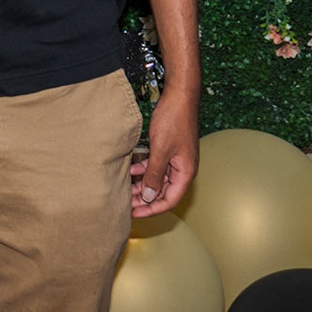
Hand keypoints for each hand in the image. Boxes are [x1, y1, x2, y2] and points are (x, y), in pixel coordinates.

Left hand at [131, 84, 198, 216]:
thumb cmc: (173, 121)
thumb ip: (154, 174)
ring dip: (143, 185)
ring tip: (125, 190)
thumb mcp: (160, 150)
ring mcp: (175, 160)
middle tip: (125, 204)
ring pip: (158, 179)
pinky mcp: (168, 150)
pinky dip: (144, 170)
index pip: (170, 200)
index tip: (135, 214)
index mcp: (185, 173)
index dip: (152, 209)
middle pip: (163, 192)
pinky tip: (131, 171)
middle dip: (145, 199)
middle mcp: (182, 169)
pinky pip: (156, 166)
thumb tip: (149, 197)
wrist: (179, 97)